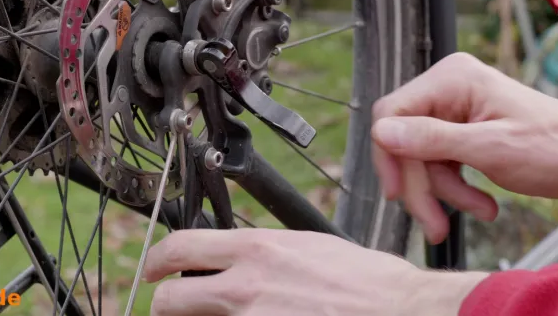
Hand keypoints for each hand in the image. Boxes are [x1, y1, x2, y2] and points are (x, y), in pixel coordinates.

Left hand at [144, 228, 485, 315]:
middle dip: (163, 305)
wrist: (402, 311)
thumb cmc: (369, 283)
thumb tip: (247, 261)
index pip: (182, 247)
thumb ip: (268, 253)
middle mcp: (246, 286)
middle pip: (170, 298)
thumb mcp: (311, 247)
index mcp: (257, 250)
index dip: (157, 260)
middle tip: (168, 307)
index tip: (154, 269)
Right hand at [370, 52, 557, 243]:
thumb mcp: (489, 148)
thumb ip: (431, 139)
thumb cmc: (556, 147)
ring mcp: (454, 107)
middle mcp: (447, 87)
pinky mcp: (462, 128)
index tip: (398, 194)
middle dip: (422, 185)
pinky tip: (481, 204)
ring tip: (479, 210)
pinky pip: (440, 160)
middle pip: (405, 141)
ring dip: (444, 191)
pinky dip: (455, 187)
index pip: (392, 114)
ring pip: (421, 156)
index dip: (390, 157)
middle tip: (435, 224)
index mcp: (450, 79)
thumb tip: (382, 131)